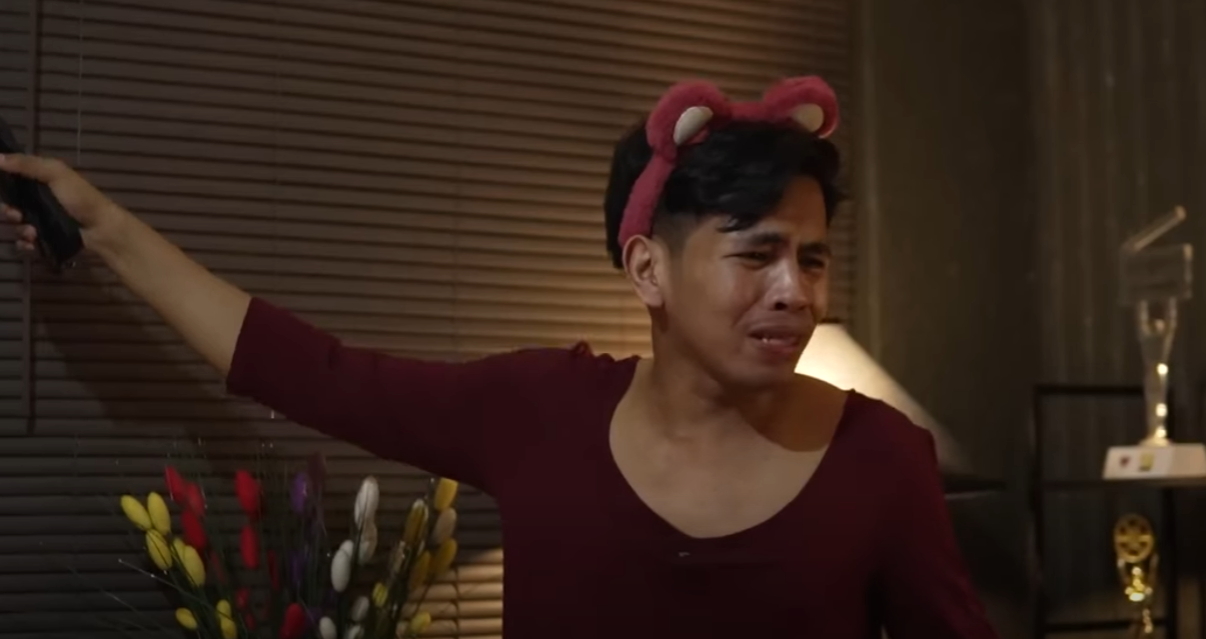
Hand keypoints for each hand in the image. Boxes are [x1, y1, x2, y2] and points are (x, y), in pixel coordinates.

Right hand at [0, 153, 127, 254]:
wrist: (101, 229)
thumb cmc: (80, 198)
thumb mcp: (56, 174)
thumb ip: (28, 164)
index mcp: (41, 183)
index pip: (13, 183)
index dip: (4, 187)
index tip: (2, 190)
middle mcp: (39, 202)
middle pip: (10, 207)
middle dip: (7, 211)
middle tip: (15, 214)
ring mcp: (42, 222)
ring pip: (17, 226)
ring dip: (19, 229)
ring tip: (32, 232)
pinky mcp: (46, 240)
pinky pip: (26, 243)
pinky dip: (25, 244)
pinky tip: (32, 243)